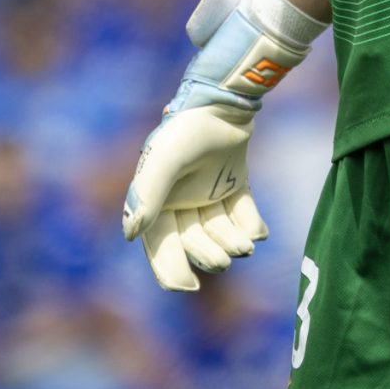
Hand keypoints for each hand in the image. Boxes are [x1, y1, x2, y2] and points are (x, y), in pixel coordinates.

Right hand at [123, 101, 265, 292]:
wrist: (224, 100)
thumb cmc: (187, 128)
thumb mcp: (164, 161)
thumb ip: (147, 195)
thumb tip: (130, 235)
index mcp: (156, 198)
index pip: (159, 244)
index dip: (170, 269)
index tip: (188, 288)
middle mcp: (179, 199)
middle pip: (192, 242)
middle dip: (209, 254)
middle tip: (225, 260)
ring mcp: (208, 192)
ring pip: (219, 231)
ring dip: (232, 242)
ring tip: (246, 245)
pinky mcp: (233, 183)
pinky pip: (241, 213)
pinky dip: (251, 225)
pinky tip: (259, 231)